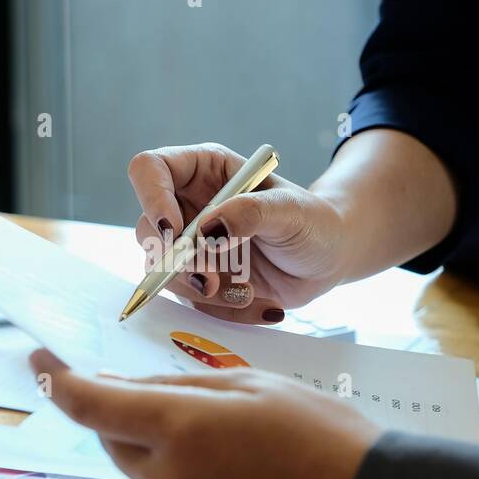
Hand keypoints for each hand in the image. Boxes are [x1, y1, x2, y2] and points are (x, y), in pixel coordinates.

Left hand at [30, 349, 379, 478]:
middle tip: (169, 396)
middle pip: (117, 441)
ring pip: (152, 476)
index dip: (57, 379)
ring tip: (244, 446)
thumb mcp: (257, 386)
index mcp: (181, 428)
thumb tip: (130, 387)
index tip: (41, 360)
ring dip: (172, 454)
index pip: (92, 404)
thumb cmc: (326, 438)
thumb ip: (183, 383)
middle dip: (127, 414)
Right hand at [128, 143, 346, 323]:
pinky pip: (193, 301)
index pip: (150, 170)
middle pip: (148, 229)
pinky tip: (260, 302)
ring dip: (202, 290)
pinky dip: (224, 309)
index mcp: (204, 171)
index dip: (151, 198)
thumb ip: (250, 213)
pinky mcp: (201, 278)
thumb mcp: (291, 210)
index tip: (173, 232)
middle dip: (176, 262)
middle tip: (210, 280)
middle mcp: (189, 205)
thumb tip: (207, 231)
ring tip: (247, 292)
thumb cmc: (314, 221)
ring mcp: (191, 245)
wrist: (330, 258)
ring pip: (165, 271)